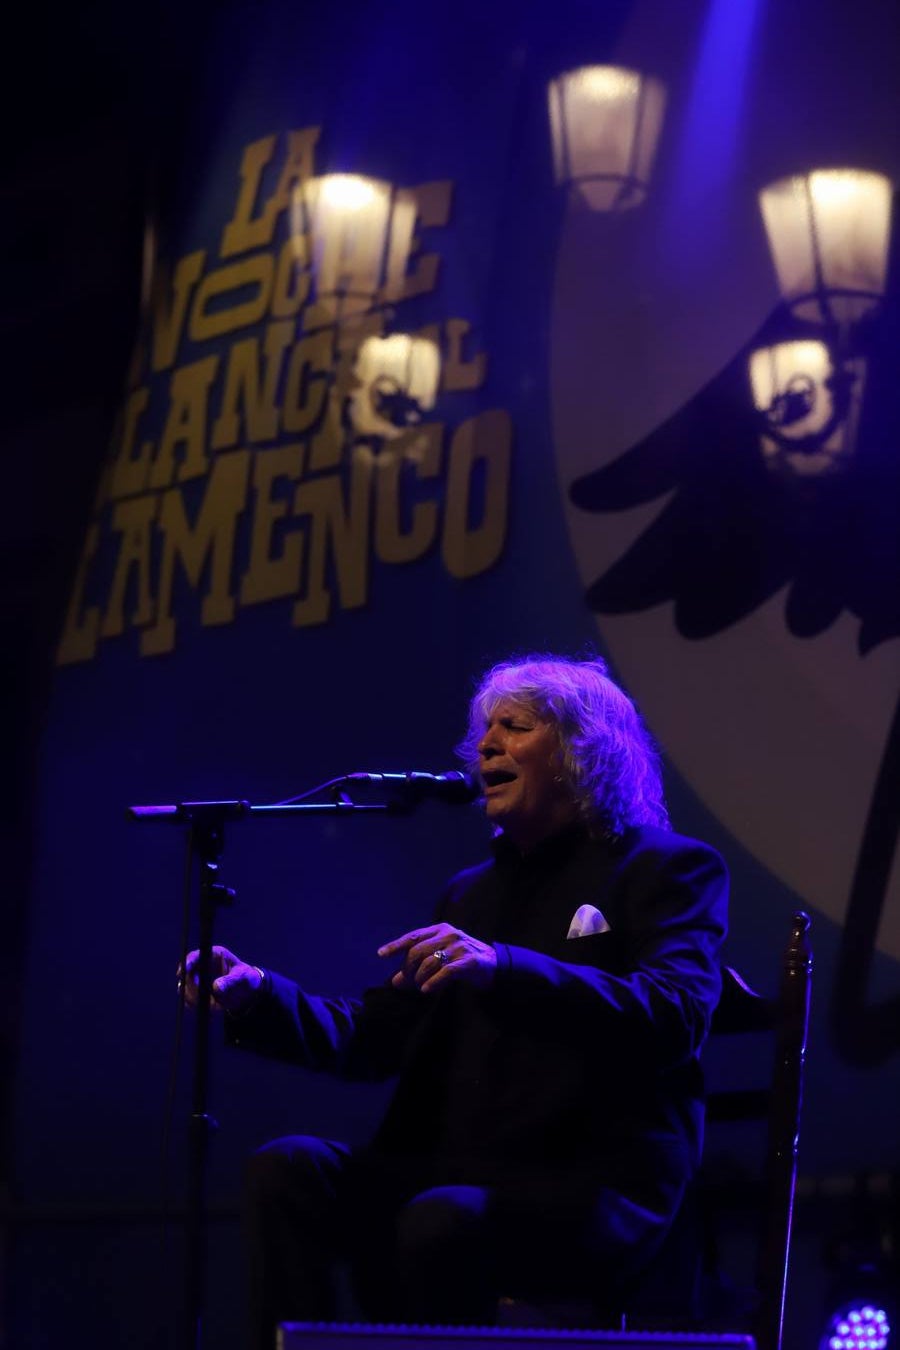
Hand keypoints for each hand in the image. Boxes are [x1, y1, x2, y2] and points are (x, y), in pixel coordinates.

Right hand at [177, 945, 262, 1015]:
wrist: (247, 991)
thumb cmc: (246, 977)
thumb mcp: (242, 977)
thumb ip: (231, 981)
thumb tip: (215, 987)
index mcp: (214, 955)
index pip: (196, 955)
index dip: (187, 963)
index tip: (182, 972)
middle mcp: (202, 966)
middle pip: (186, 973)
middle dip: (191, 985)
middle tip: (202, 995)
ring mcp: (198, 979)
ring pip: (185, 988)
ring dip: (194, 997)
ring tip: (213, 1002)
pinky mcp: (197, 992)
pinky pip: (189, 1000)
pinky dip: (196, 1004)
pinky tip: (210, 1005)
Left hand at [377, 923, 496, 993]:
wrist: (494, 964)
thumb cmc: (462, 959)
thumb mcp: (441, 956)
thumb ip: (420, 963)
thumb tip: (395, 981)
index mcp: (440, 929)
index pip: (413, 936)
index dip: (396, 945)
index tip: (381, 955)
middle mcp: (449, 935)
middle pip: (418, 951)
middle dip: (408, 969)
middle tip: (405, 983)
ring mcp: (459, 947)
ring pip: (429, 962)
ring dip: (419, 978)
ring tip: (418, 987)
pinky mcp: (469, 962)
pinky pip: (445, 972)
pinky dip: (433, 982)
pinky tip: (426, 990)